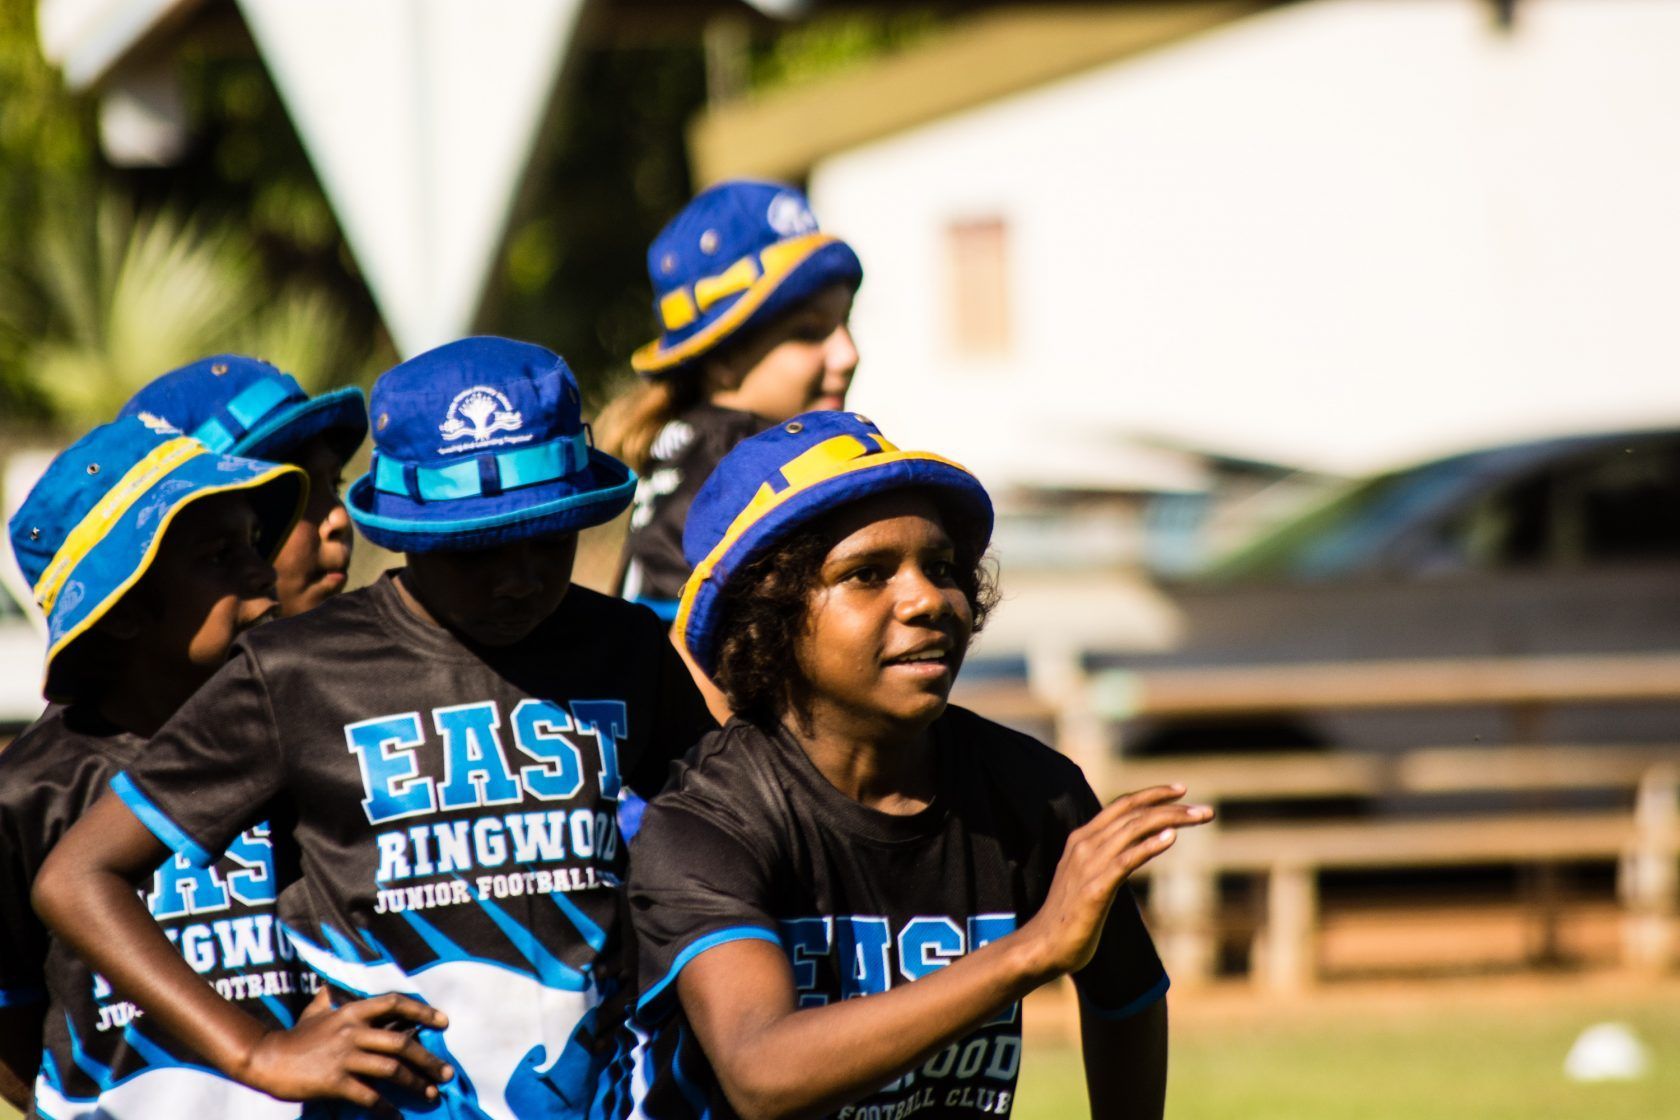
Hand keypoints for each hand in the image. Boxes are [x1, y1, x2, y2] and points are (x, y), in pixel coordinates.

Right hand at [238, 988, 453, 1108]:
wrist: (265, 1059)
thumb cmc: (294, 1036)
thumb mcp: (315, 1011)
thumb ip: (331, 999)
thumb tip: (335, 986)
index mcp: (351, 1011)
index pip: (394, 1003)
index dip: (422, 1010)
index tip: (444, 1022)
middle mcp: (352, 1031)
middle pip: (402, 1042)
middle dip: (429, 1059)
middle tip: (448, 1072)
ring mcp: (344, 1057)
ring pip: (391, 1069)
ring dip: (416, 1083)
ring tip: (432, 1094)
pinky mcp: (334, 1082)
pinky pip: (369, 1096)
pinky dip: (387, 1108)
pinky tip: (397, 1116)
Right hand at [1019, 785, 1212, 978]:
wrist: (1043, 945)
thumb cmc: (1069, 916)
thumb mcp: (1088, 878)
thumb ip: (1106, 859)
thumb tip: (1135, 850)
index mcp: (1082, 839)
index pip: (1122, 805)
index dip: (1152, 794)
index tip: (1181, 790)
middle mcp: (1085, 845)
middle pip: (1133, 813)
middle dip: (1172, 807)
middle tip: (1206, 811)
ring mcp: (1089, 865)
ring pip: (1134, 829)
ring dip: (1171, 819)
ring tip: (1199, 817)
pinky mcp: (1096, 888)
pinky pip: (1127, 859)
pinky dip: (1150, 845)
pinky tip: (1171, 838)